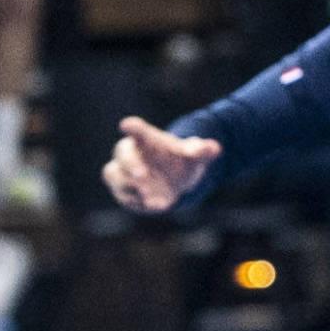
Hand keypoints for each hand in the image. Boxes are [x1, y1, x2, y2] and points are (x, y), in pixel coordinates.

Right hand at [102, 114, 221, 213]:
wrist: (175, 180)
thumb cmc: (180, 159)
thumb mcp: (194, 154)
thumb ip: (201, 150)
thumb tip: (215, 148)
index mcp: (145, 139)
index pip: (137, 130)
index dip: (132, 127)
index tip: (127, 125)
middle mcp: (130, 155)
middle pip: (122, 155)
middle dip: (130, 165)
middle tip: (142, 175)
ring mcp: (124, 174)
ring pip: (114, 176)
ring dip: (130, 186)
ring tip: (150, 198)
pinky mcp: (125, 193)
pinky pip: (126, 197)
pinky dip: (139, 202)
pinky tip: (158, 205)